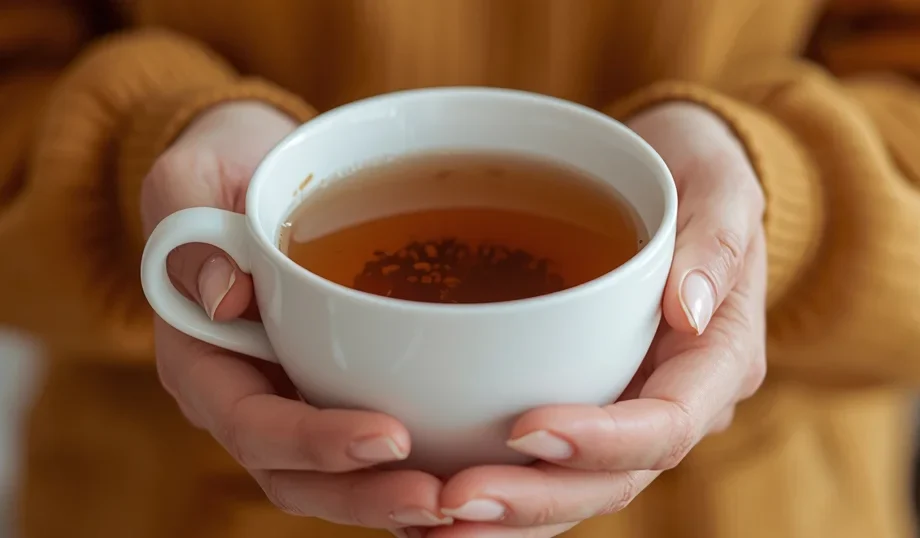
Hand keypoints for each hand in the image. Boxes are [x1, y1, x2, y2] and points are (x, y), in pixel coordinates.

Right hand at [143, 102, 450, 532]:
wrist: (256, 173)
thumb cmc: (226, 172)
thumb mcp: (191, 181)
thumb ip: (192, 235)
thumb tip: (225, 295)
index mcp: (203, 358)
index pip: (253, 424)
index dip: (316, 443)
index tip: (391, 437)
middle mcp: (244, 394)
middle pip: (296, 476)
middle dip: (367, 495)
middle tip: (441, 496)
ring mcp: (288, 400)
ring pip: (333, 479)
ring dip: (392, 497)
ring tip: (460, 500)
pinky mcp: (330, 392)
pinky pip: (363, 449)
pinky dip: (408, 469)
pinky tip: (462, 474)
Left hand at [420, 103, 767, 537]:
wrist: (671, 176)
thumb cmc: (693, 173)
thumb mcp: (718, 182)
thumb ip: (716, 241)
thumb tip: (687, 310)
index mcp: (719, 358)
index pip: (668, 424)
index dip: (601, 441)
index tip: (526, 429)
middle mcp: (677, 401)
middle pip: (614, 479)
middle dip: (536, 499)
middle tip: (455, 499)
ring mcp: (631, 408)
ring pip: (577, 488)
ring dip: (508, 515)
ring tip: (430, 519)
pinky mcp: (591, 401)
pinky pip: (550, 463)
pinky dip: (501, 484)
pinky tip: (436, 493)